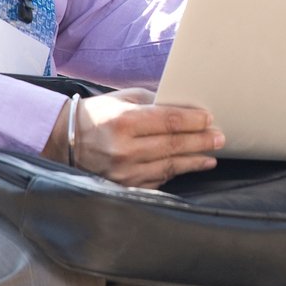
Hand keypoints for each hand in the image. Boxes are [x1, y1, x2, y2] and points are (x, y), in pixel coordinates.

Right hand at [46, 88, 222, 187]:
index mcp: (124, 121)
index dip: (193, 121)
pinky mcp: (124, 186)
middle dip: (201, 141)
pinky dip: (176, 171)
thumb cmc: (99, 114)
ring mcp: (124, 172)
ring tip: (211, 155)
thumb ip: (154, 102)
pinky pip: (158, 179)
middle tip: (220, 137)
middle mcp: (124, 149)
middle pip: (173, 145)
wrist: (65, 140)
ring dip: (194, 160)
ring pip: (169, 166)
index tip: (210, 119)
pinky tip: (190, 166)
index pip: (169, 121)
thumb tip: (188, 108)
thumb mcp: (125, 99)